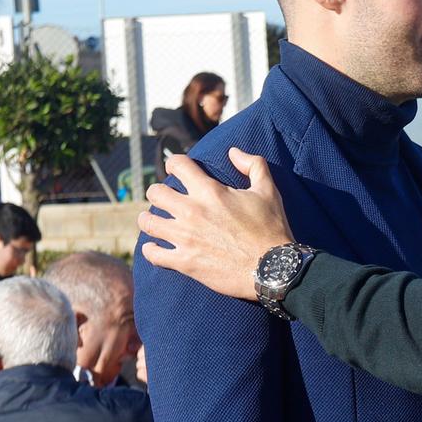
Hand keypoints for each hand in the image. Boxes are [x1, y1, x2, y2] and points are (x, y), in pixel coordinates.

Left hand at [138, 149, 293, 300]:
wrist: (274, 269)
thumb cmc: (271, 229)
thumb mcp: (268, 191)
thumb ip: (253, 164)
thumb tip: (234, 152)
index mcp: (210, 191)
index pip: (177, 165)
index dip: (175, 164)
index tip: (176, 169)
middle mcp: (192, 211)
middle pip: (155, 193)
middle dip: (159, 193)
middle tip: (165, 200)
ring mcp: (185, 238)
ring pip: (147, 222)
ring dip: (149, 220)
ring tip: (155, 221)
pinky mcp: (184, 262)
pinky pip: (152, 254)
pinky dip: (150, 250)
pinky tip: (155, 248)